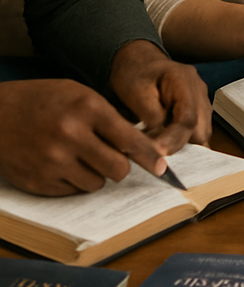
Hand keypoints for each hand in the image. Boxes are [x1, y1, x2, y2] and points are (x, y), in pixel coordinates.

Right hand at [0, 78, 171, 195]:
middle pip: (118, 169)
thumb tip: (138, 145)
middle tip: (113, 157)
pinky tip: (62, 163)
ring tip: (81, 156)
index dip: (150, 156)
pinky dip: (74, 181)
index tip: (162, 167)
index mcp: (87, 109)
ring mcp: (53, 161)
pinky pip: (73, 191)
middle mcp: (71, 136)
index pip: (130, 140)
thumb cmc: (43, 100)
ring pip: (97, 183)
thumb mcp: (79, 94)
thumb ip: (108, 117)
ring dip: (96, 174)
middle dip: (121, 166)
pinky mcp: (39, 181)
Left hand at [108, 39, 211, 153]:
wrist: (139, 60)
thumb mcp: (134, 92)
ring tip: (158, 148)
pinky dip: (183, 141)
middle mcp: (199, 91)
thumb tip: (159, 142)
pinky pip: (196, 131)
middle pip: (201, 130)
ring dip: (182, 144)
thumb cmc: (135, 72)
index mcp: (184, 81)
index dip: (173, 140)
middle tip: (154, 153)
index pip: (188, 119)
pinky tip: (166, 143)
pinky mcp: (197, 110)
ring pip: (202, 133)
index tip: (156, 153)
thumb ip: (149, 116)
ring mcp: (201, 101)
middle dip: (179, 145)